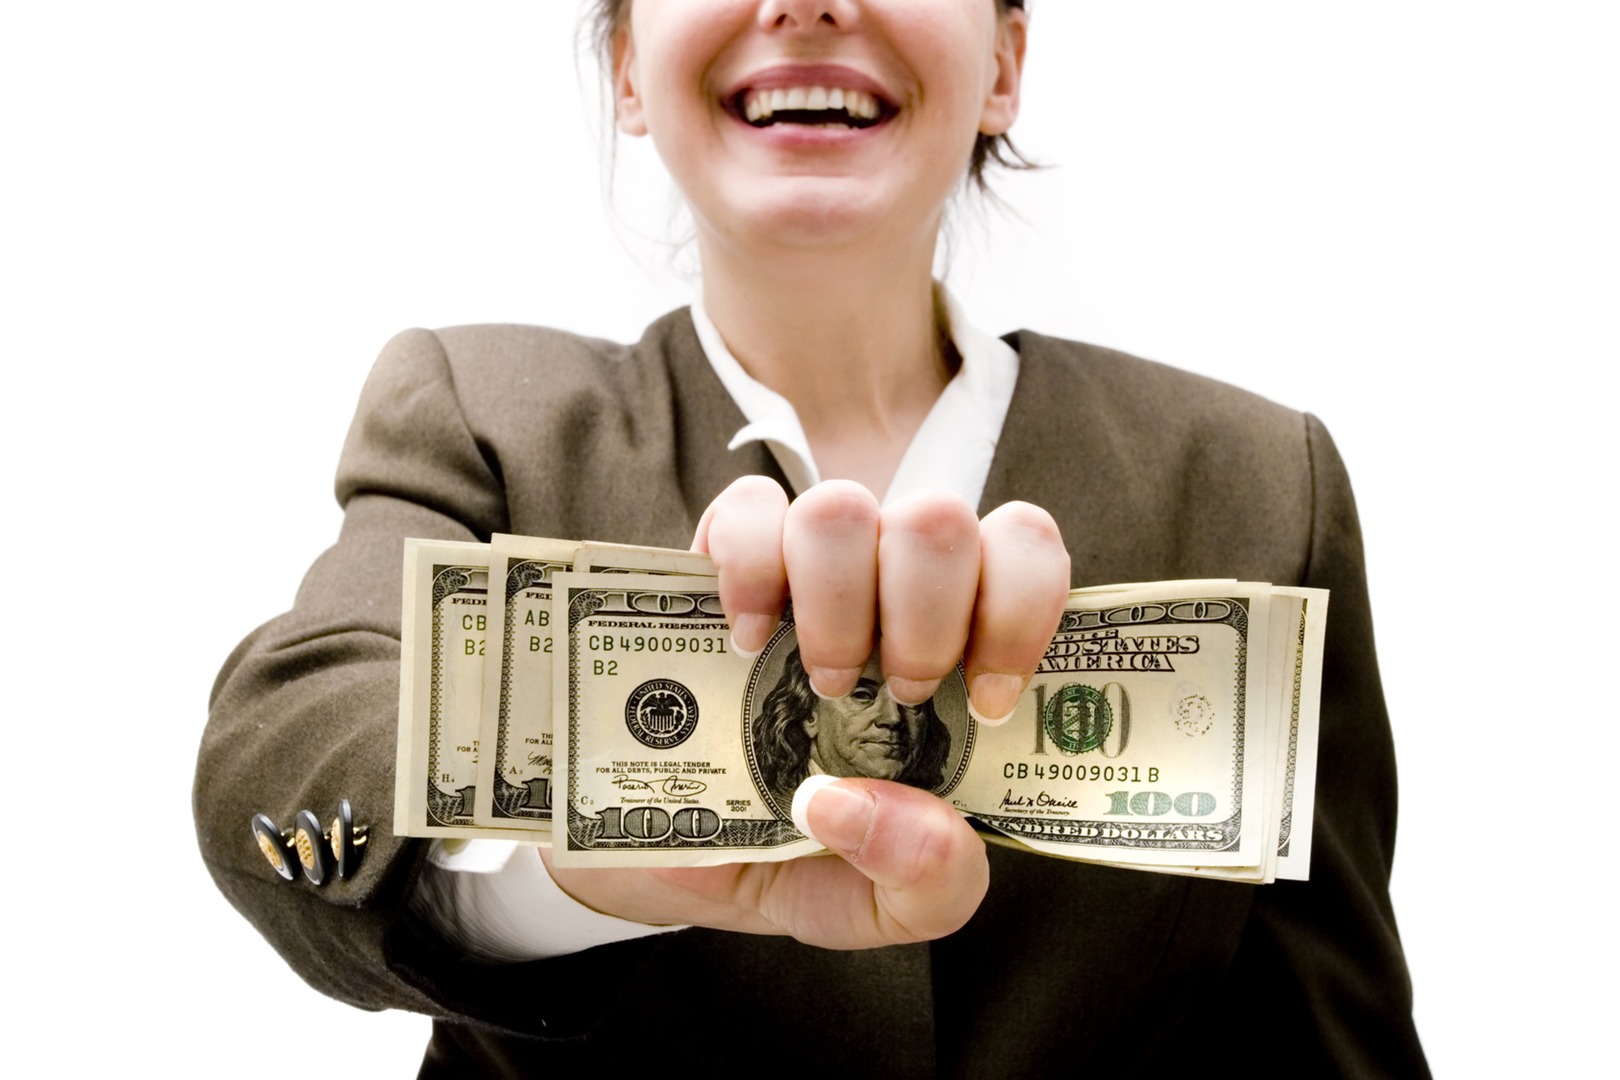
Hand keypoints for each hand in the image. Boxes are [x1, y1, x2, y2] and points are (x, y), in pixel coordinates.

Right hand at [543, 476, 1068, 948]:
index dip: (1019, 611)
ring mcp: (810, 563)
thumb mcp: (883, 906)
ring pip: (842, 507)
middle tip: (891, 695)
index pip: (1027, 553)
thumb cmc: (800, 860)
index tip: (982, 701)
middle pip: (940, 519)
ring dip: (834, 601)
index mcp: (963, 645)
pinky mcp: (724, 555)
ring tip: (816, 681)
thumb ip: (930, 880)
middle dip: (923, 615)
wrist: (663, 858)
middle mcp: (895, 584)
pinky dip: (749, 572)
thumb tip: (864, 804)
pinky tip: (742, 641)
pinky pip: (747, 509)